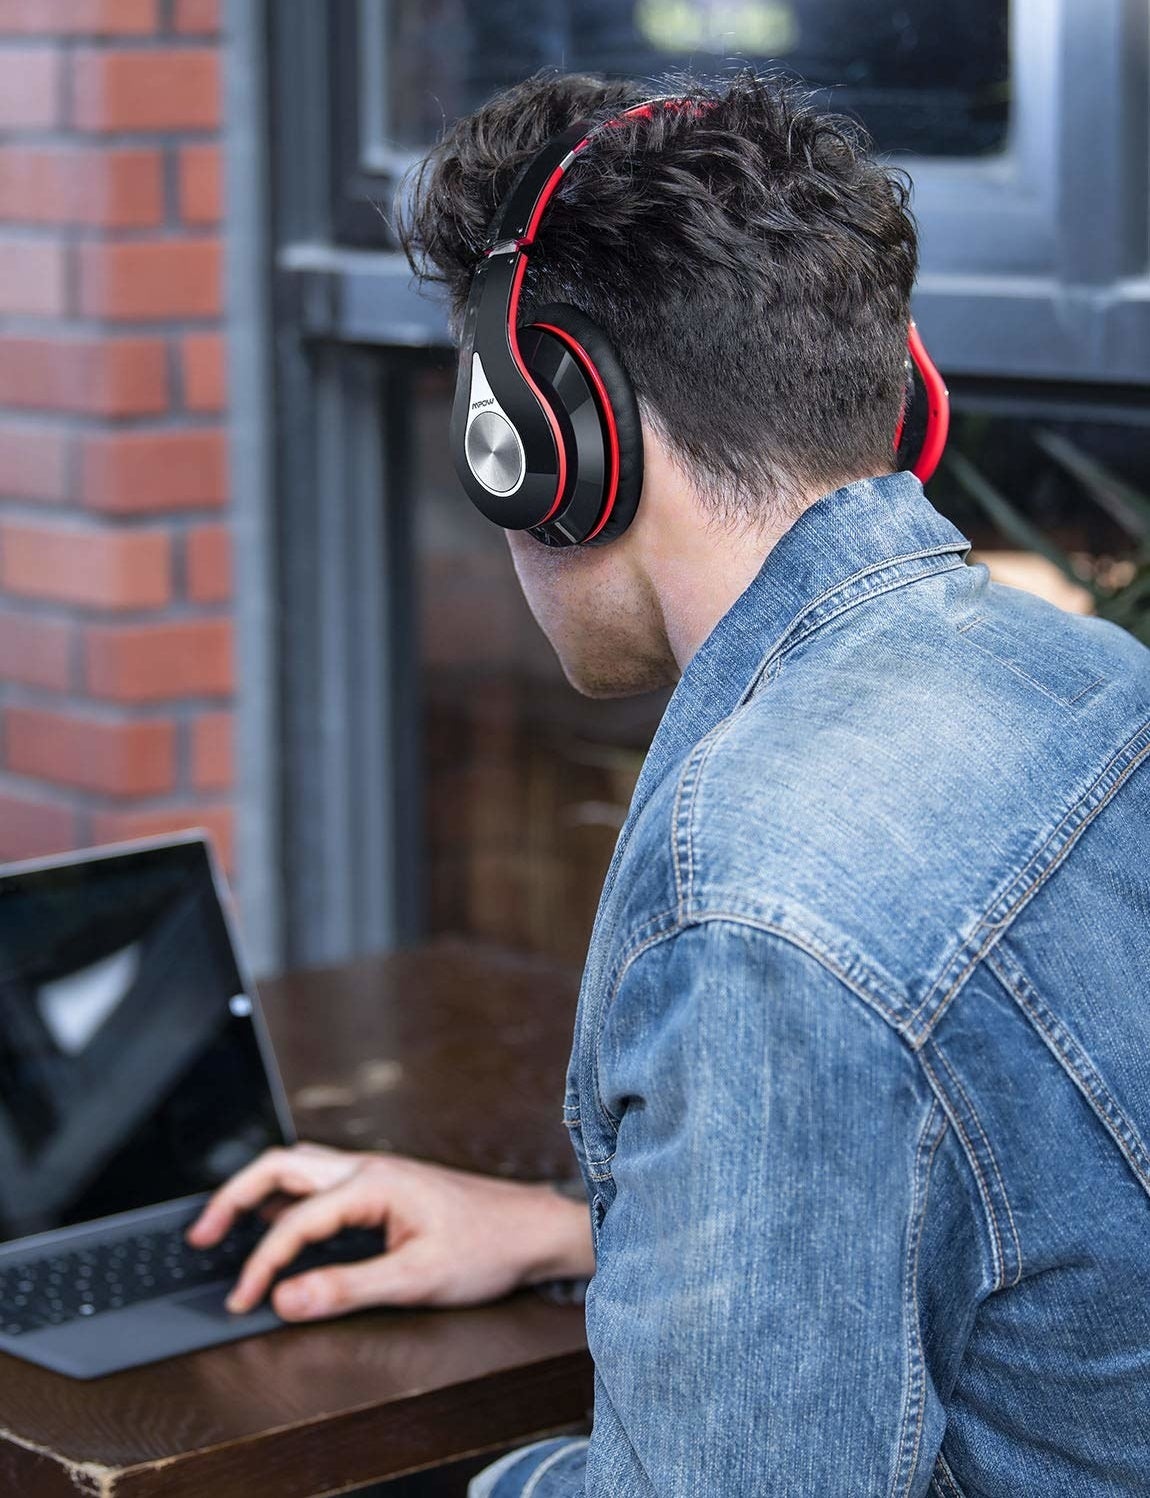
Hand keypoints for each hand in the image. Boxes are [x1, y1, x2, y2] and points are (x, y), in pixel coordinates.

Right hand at [186, 1141, 594, 1321]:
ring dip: (257, 1191)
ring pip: (299, 1166)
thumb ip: (346, 1288)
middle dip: (234, 1196)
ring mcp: (376, 1173)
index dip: (261, 1265)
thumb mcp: (416, 1279)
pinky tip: (280, 1221)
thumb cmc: (486, 1247)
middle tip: (201, 1234)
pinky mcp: (384, 1186)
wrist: (532, 1229)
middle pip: (281, 1166)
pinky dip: (286, 1196)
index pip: (295, 1223)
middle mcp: (368, 1168)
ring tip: (225, 1226)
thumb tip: (286, 1299)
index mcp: (373, 1184)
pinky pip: (320, 1180)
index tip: (242, 1300)